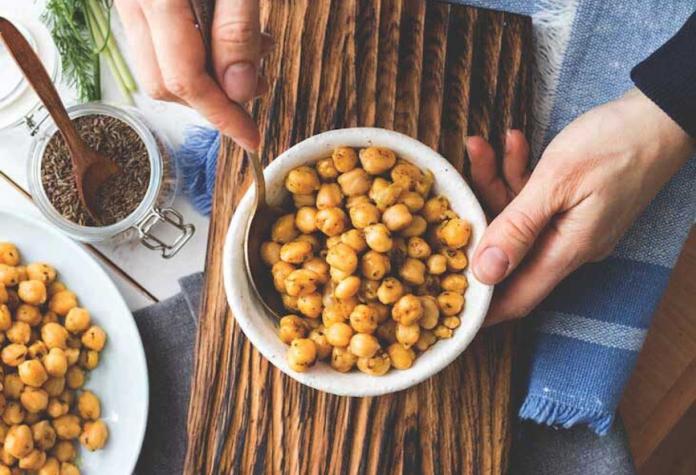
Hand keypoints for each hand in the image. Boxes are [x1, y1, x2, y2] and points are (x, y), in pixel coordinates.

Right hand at [115, 0, 272, 150]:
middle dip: (214, 99)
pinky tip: (226, 37)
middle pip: (164, 83)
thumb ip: (237, 33)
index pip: (184, 80)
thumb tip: (238, 92)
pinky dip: (195, 53)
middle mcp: (132, 3)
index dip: (222, 115)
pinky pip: (159, 43)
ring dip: (207, 78)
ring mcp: (127, 1)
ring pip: (159, 67)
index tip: (250, 136)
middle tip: (256, 86)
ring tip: (252, 54)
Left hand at [467, 89, 694, 325]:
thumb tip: (485, 273)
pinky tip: (512, 142)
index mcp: (568, 250)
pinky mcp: (574, 202)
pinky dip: (519, 173)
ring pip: (518, 216)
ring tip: (482, 146)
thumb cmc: (616, 143)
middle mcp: (570, 244)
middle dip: (479, 216)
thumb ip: (518, 227)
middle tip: (458, 186)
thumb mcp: (557, 181)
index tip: (449, 300)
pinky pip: (535, 198)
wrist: (662, 113)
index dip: (483, 305)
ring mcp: (572, 223)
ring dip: (496, 182)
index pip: (517, 297)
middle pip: (508, 248)